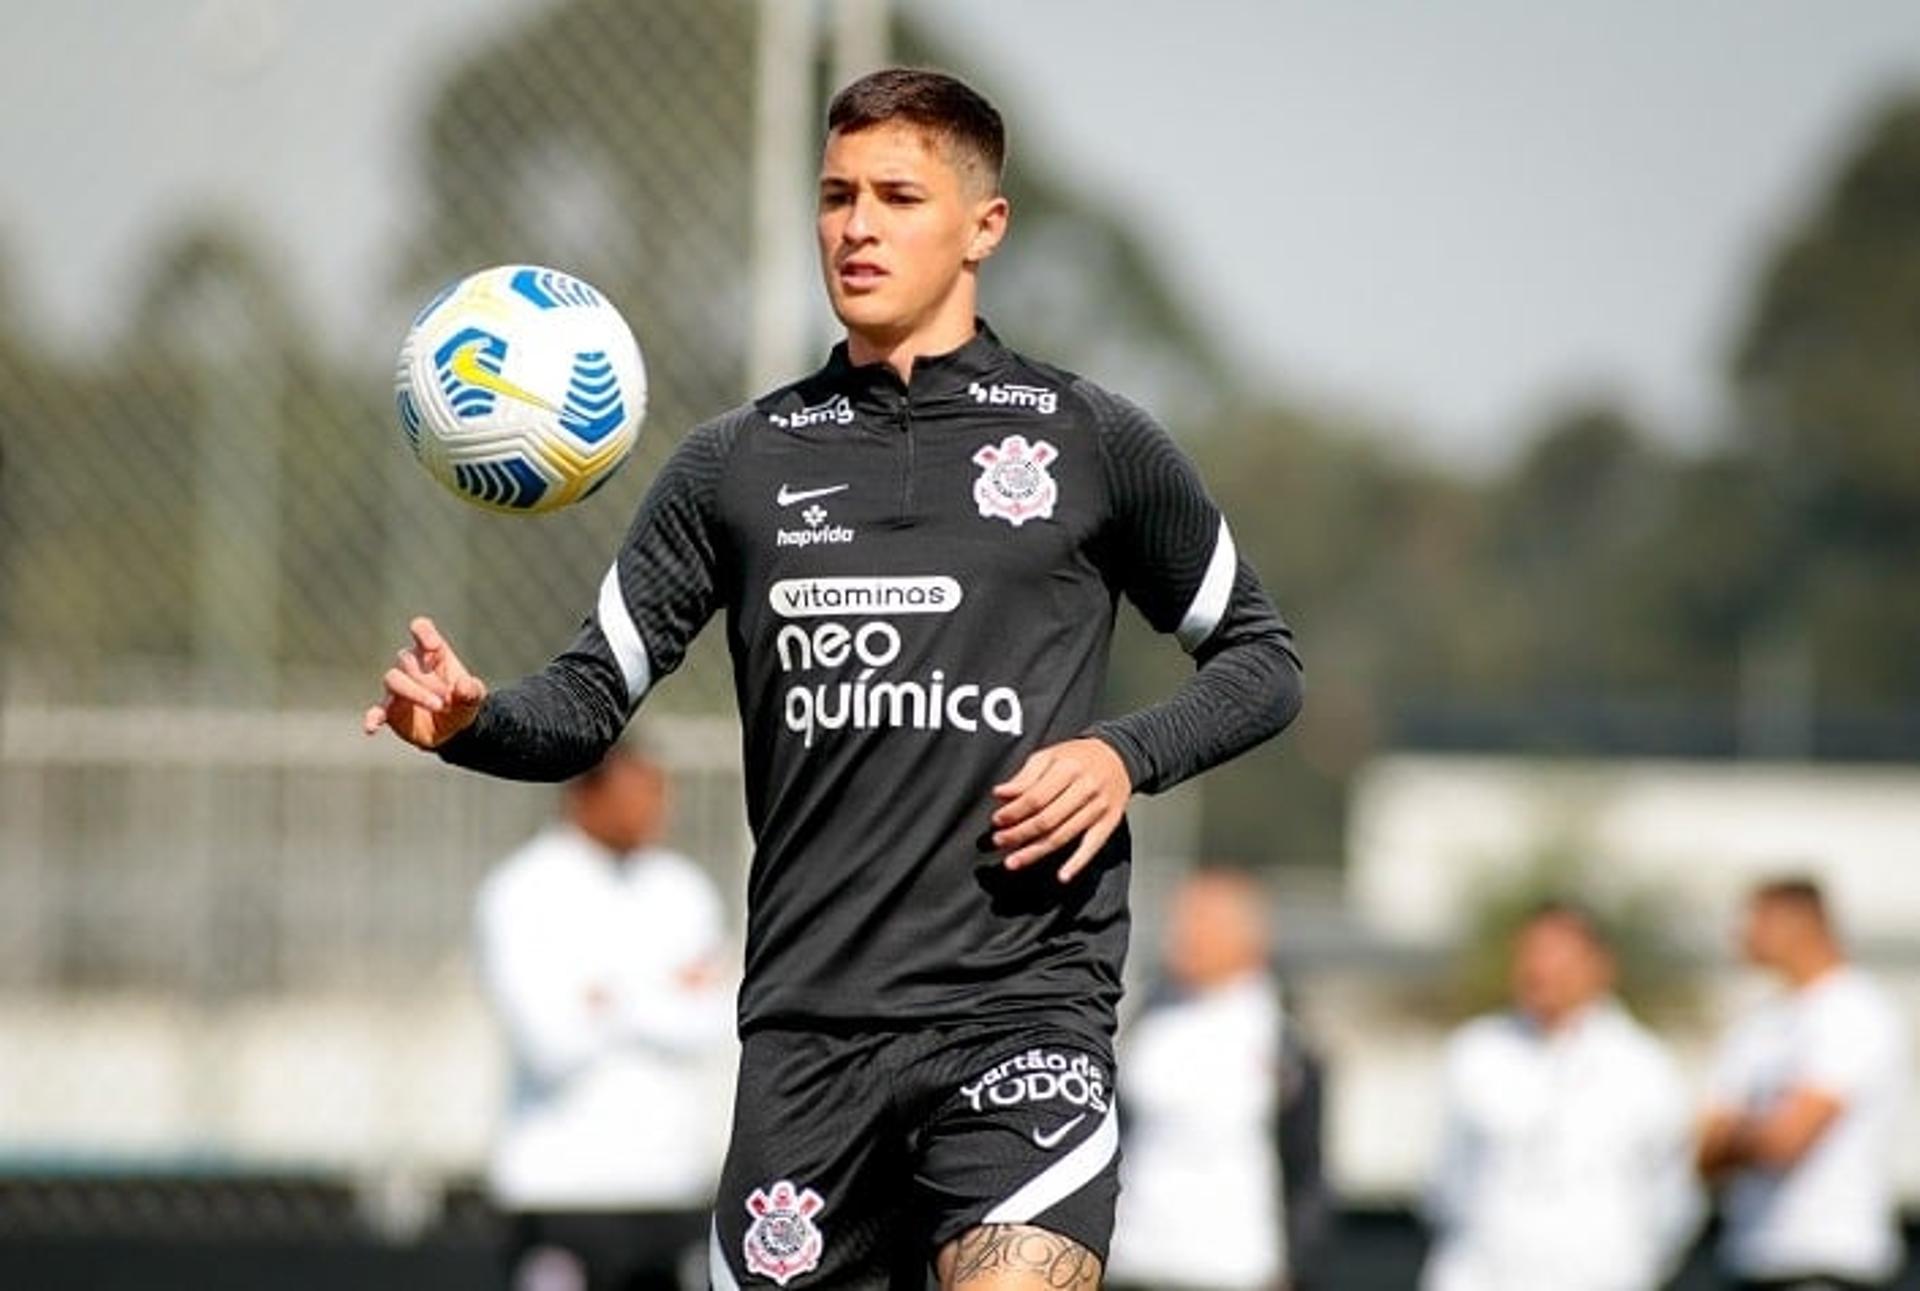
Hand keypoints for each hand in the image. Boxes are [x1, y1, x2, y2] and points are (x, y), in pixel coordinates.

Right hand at [362, 616, 486, 748]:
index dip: (423, 632)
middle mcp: (411, 666)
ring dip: (415, 693)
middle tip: (448, 699)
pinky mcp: (389, 709)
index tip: (433, 646)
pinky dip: (372, 717)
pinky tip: (371, 727)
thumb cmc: (461, 704)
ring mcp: (398, 687)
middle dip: (428, 678)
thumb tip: (464, 685)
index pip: (421, 629)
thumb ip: (472, 691)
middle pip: (406, 658)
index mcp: (433, 654)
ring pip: (393, 678)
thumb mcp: (473, 698)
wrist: (453, 731)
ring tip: (438, 707)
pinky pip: (376, 710)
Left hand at [991, 737, 1131, 881]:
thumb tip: (1000, 794)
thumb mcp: (1049, 756)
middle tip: (999, 842)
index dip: (1014, 812)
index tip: (997, 821)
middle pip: (1047, 819)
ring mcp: (1099, 807)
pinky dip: (1077, 863)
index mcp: (1068, 768)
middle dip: (1019, 834)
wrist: (1118, 756)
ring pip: (1063, 835)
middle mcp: (1085, 788)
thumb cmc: (1078, 757)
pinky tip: (1062, 876)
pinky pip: (1092, 846)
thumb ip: (1025, 777)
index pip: (1036, 797)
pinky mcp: (1109, 822)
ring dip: (1036, 852)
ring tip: (1014, 861)